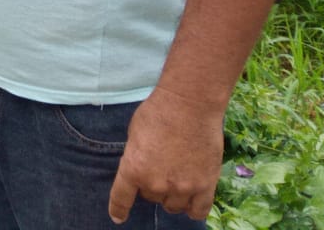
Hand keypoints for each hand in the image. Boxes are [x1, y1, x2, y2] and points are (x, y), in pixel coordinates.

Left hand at [107, 86, 224, 223]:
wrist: (189, 105)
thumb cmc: (158, 112)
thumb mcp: (134, 133)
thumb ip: (136, 157)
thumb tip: (141, 169)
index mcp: (133, 169)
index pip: (121, 199)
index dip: (118, 210)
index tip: (118, 217)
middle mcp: (156, 184)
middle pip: (151, 197)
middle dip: (153, 185)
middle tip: (160, 166)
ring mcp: (182, 187)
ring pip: (173, 206)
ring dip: (172, 196)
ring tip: (177, 177)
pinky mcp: (205, 186)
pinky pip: (198, 211)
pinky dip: (193, 207)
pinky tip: (192, 199)